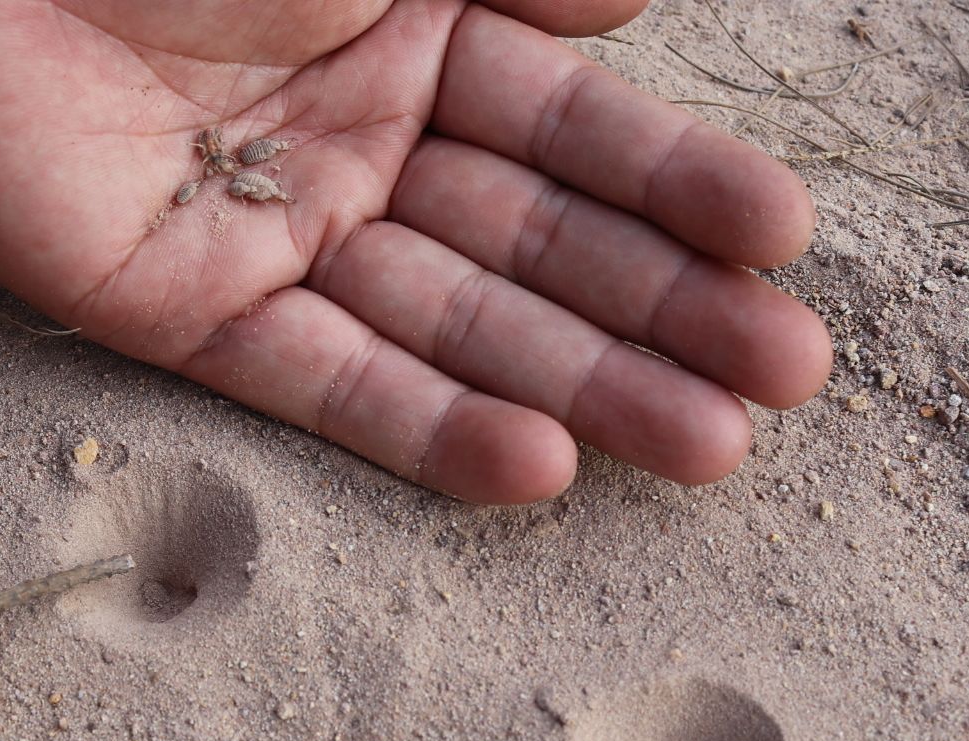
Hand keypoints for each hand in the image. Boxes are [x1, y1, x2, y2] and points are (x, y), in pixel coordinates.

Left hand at [0, 0, 829, 502]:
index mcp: (418, 37)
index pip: (574, 130)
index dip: (680, 187)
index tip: (785, 244)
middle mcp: (362, 146)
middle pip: (532, 247)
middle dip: (659, 312)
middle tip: (778, 380)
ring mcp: (277, 235)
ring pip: (450, 328)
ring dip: (577, 389)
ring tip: (703, 448)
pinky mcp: (183, 310)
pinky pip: (320, 380)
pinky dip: (425, 427)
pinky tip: (538, 470)